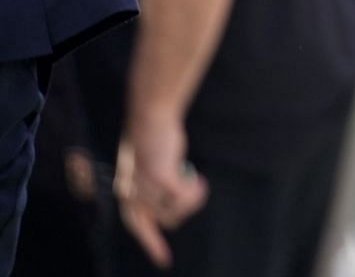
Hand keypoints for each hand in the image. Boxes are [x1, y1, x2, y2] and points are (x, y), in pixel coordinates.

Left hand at [116, 112, 207, 267]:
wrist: (150, 118)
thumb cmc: (154, 142)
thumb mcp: (152, 170)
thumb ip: (157, 190)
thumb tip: (170, 214)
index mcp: (128, 195)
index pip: (140, 227)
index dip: (153, 245)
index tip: (165, 262)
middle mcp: (133, 196)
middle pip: (168, 219)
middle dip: (185, 206)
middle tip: (195, 188)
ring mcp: (146, 189)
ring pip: (179, 209)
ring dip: (193, 197)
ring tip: (198, 182)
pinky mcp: (160, 179)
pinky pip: (185, 197)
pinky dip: (195, 191)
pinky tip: (199, 179)